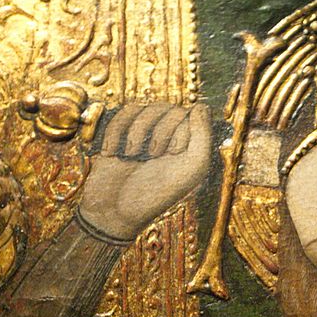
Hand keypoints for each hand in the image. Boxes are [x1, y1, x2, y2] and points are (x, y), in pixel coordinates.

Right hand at [78, 103, 211, 240]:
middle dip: (158, 132)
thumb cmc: (155, 194)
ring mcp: (145, 134)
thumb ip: (203, 136)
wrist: (113, 211)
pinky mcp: (120, 133)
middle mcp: (171, 138)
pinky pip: (120, 113)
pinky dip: (116, 133)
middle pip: (169, 108)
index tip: (172, 155)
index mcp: (191, 146)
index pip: (191, 114)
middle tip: (151, 158)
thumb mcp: (190, 169)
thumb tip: (200, 105)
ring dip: (136, 133)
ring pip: (144, 107)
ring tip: (132, 157)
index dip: (179, 133)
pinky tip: (114, 154)